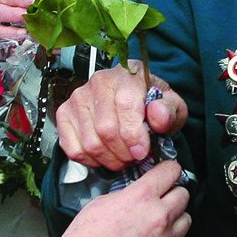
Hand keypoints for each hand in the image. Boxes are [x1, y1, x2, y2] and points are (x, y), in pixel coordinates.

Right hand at [55, 66, 185, 171]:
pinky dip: (91, 161)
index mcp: (126, 75)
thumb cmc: (152, 103)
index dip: (134, 135)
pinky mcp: (64, 115)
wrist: (134, 100)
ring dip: (109, 159)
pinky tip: (104, 156)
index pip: (124, 106)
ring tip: (122, 157)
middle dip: (123, 152)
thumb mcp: (172, 105)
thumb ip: (169, 110)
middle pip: (106, 129)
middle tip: (134, 157)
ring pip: (90, 143)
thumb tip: (158, 115)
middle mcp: (98, 82)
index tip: (142, 152)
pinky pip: (74, 148)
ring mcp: (78, 98)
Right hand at [61, 159, 190, 236]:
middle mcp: (159, 216)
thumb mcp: (102, 202)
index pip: (171, 170)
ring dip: (175, 218)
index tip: (169, 171)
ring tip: (159, 221)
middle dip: (173, 193)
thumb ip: (128, 194)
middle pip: (183, 194)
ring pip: (186, 220)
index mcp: (142, 196)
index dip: (169, 169)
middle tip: (161, 197)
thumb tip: (138, 193)